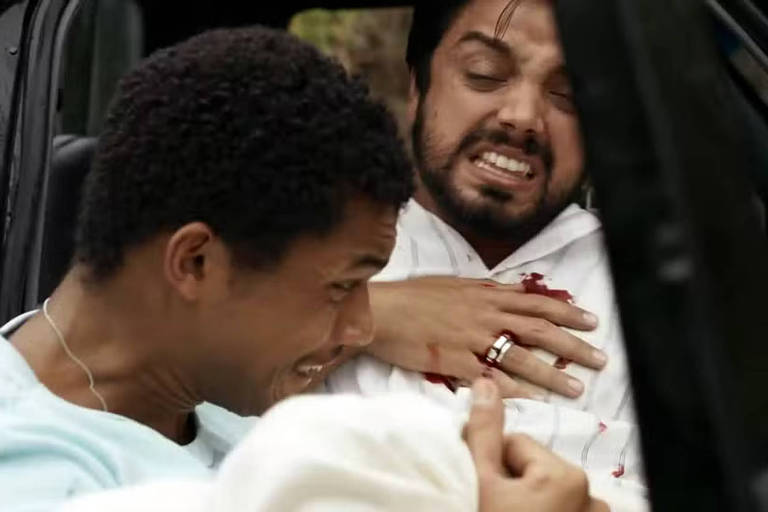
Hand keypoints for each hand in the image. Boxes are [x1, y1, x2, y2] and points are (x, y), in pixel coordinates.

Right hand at [367, 277, 606, 398]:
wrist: (381, 311)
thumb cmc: (414, 296)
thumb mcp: (454, 283)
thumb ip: (486, 289)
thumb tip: (513, 289)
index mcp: (486, 294)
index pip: (536, 302)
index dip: (567, 312)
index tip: (592, 321)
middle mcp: (485, 315)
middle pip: (539, 330)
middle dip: (573, 345)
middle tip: (599, 359)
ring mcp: (471, 339)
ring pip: (520, 357)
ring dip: (551, 374)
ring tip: (576, 388)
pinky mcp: (455, 362)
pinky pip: (490, 378)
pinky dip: (513, 390)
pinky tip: (533, 401)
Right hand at [466, 379, 609, 511]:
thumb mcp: (481, 480)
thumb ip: (484, 432)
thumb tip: (486, 383)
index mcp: (567, 475)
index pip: (517, 444)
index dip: (491, 461)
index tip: (478, 484)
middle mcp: (591, 495)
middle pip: (534, 467)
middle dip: (511, 480)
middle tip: (490, 503)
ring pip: (546, 491)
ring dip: (526, 498)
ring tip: (503, 510)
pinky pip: (562, 507)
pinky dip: (543, 511)